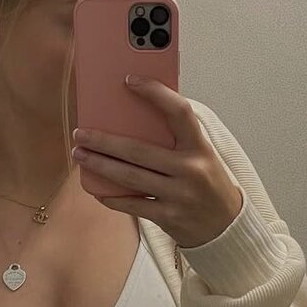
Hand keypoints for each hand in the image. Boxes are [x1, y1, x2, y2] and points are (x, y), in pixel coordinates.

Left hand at [71, 76, 242, 248]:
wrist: (226, 226)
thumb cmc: (207, 183)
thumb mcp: (201, 155)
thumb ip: (176, 138)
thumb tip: (134, 116)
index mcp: (200, 147)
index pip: (179, 112)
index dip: (155, 93)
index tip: (129, 80)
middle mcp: (190, 169)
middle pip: (138, 150)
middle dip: (104, 141)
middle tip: (82, 133)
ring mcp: (179, 195)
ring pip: (130, 177)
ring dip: (100, 165)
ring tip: (81, 155)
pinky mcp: (168, 217)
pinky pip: (132, 205)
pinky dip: (112, 197)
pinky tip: (97, 189)